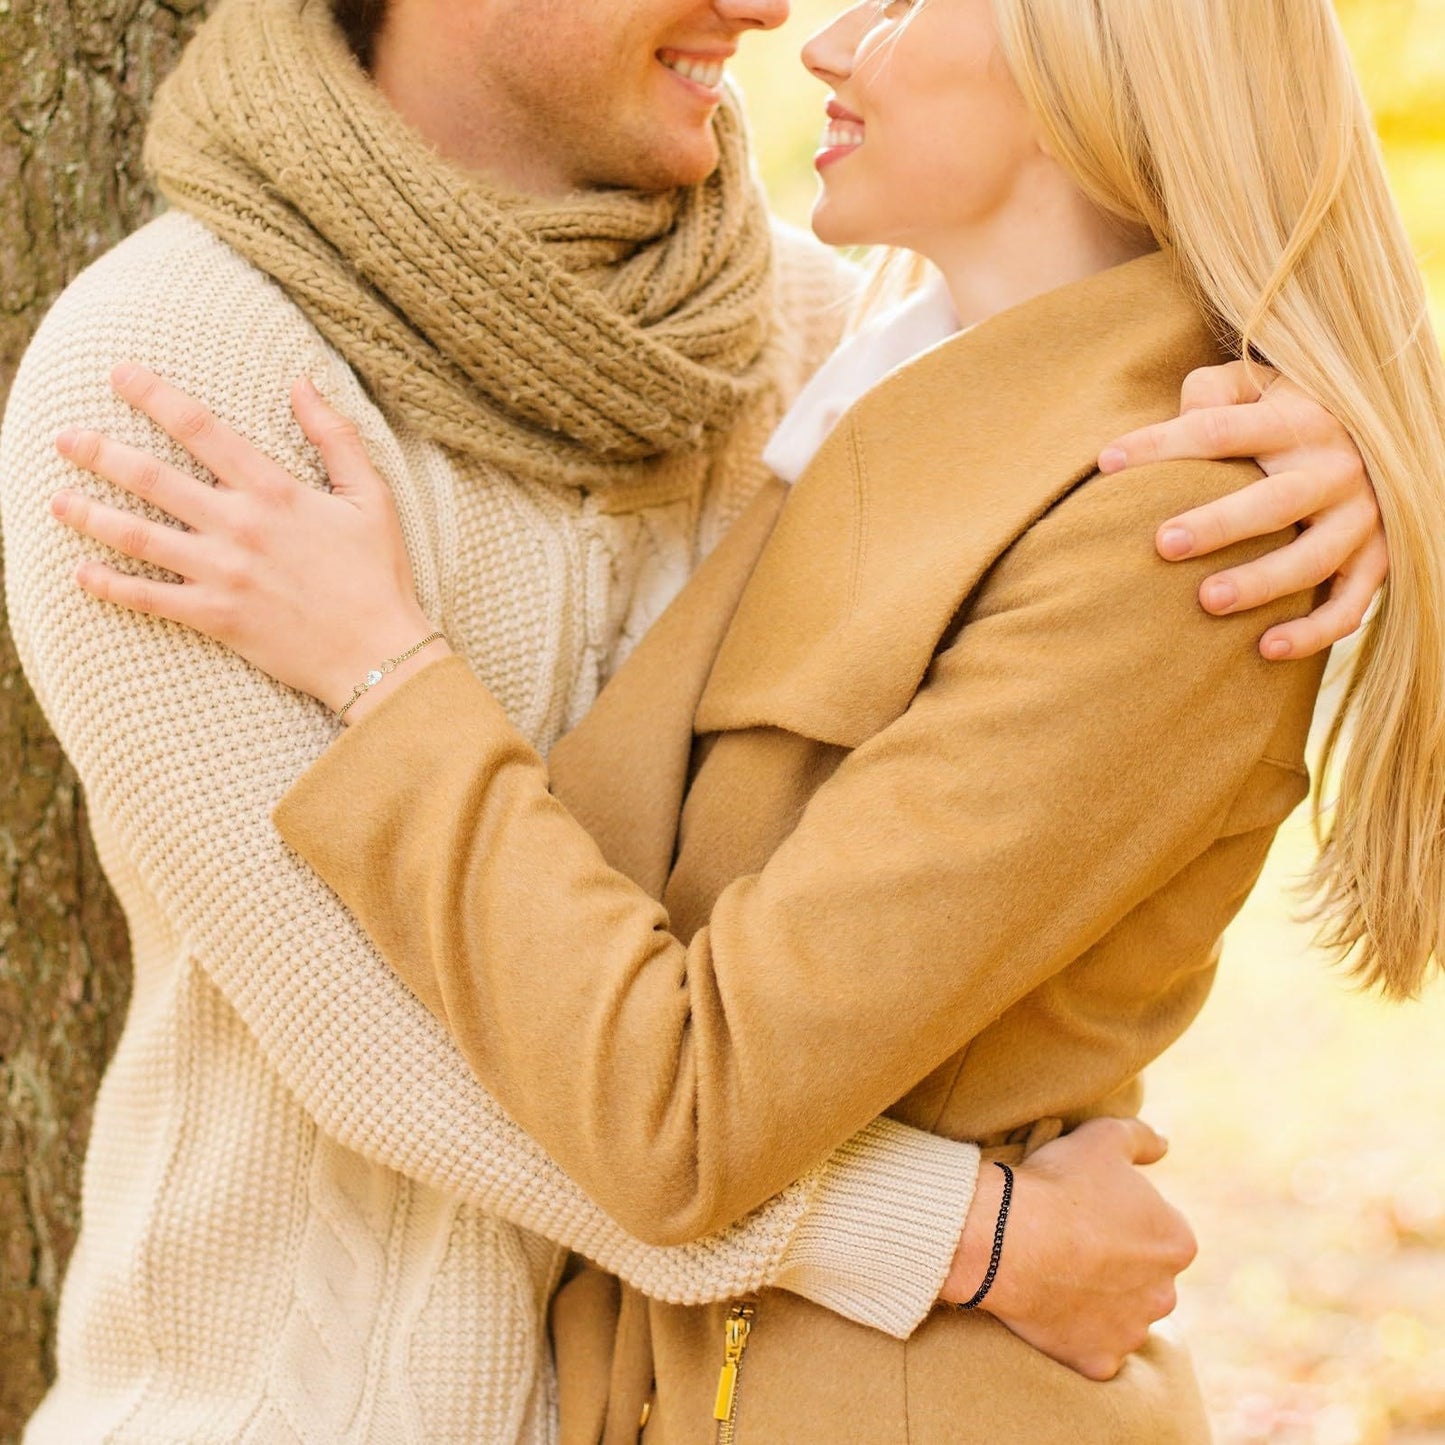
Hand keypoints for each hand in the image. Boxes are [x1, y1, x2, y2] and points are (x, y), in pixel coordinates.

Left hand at [50, 364, 447, 721]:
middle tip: (65, 438)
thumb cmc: (378, 574)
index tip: (120, 375)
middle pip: (152, 478)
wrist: (377, 653)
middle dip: (101, 452)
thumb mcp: (371, 497)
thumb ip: (336, 437)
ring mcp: (222, 573)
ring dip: (91, 515)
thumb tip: (302, 384)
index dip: (154, 395)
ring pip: (138, 535)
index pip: (201, 428)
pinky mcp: (215, 616)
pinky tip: (82, 573)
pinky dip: (110, 586)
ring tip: (58, 501)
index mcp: (274, 491)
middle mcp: (238, 526)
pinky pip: (149, 598)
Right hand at [940, 1117, 1194, 1380]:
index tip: (1088, 1209)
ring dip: (1100, 1300)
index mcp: (1177, 1241)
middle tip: (1072, 1241)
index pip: (1159, 1230)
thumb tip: (1165, 1144)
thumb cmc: (1057, 1183)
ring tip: (1057, 1271)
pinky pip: (1093, 1351)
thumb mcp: (1102, 1136)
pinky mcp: (1099, 1361)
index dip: (1122, 1217)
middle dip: (1118, 1264)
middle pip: (1145, 1276)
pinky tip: (1051, 1307)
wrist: (1006, 1235)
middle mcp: (1167, 1293)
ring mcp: (1132, 1331)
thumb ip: (1142, 1137)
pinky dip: (1077, 1335)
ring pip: (1122, 1315)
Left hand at [1099, 360, 1386, 660]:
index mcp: (1298, 420)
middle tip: (1163, 544)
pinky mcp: (1377, 560)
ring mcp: (1360, 518)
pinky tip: (1265, 648)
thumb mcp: (1260, 384)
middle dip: (1219, 526)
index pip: (1220, 431)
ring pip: (1312, 559)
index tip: (1107, 464)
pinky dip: (1313, 631)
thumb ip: (1215, 390)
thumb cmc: (1290, 413)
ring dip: (1261, 584)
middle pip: (1273, 502)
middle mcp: (1335, 469)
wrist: (1385, 436)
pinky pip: (1350, 605)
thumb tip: (1182, 414)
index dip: (1161, 445)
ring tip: (1206, 601)